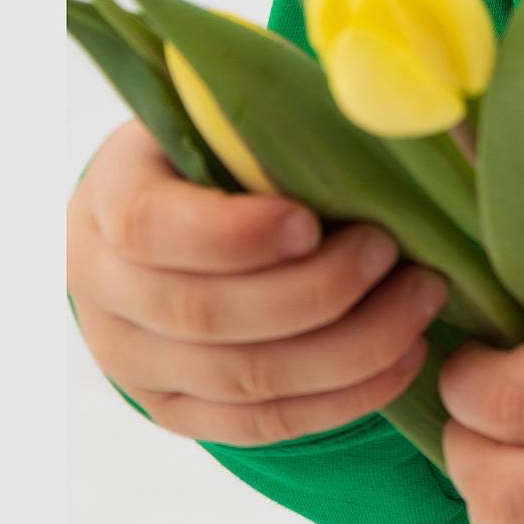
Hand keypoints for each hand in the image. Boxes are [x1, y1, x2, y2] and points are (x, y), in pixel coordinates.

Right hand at [67, 116, 449, 444]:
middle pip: (206, 315)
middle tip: (391, 250)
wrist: (177, 219)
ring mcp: (136, 365)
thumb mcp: (228, 115)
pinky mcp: (180, 413)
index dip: (233, 235)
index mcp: (108, 198)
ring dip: (349, 346)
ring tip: (420, 300)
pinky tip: (405, 357)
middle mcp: (103, 291)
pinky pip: (264, 424)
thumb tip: (376, 98)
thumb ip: (276, 113)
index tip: (310, 221)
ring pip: (245, 379)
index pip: (150, 228)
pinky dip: (344, 397)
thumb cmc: (224, 149)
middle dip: (316, 290)